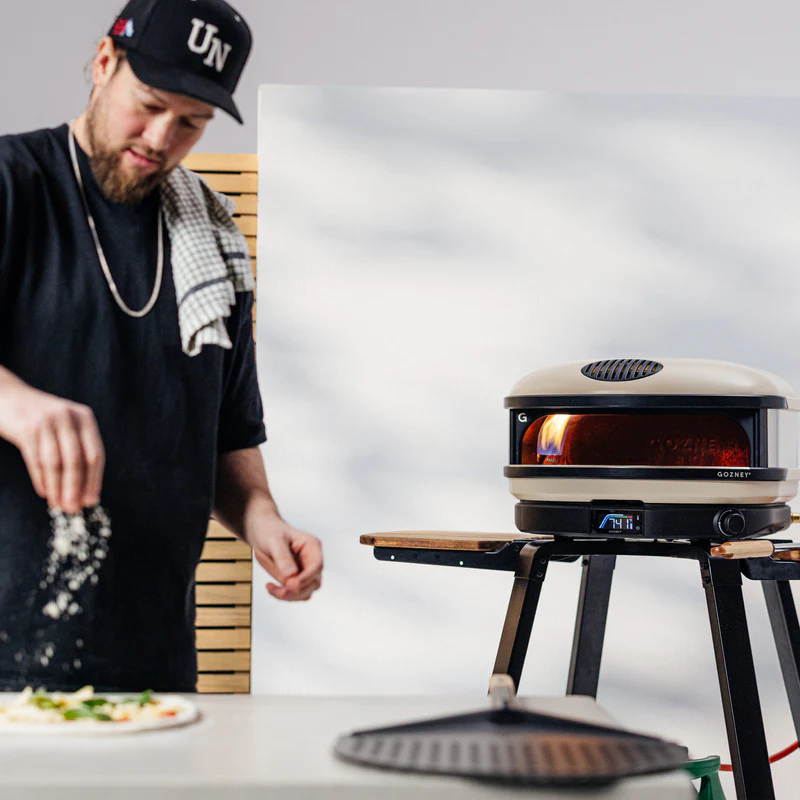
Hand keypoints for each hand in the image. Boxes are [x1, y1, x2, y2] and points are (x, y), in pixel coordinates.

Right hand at [0, 374, 104, 513]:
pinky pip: (36, 460)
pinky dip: (41, 479)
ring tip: (59, 505)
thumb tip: (84, 488)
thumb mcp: (65, 424)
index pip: (96, 454)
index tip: (91, 500)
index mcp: (85, 417)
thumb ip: (77, 448)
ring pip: (56, 463)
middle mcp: (68, 418)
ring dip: (58, 488)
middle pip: (78, 460)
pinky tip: (45, 493)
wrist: (6, 396)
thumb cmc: (40, 417)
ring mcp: (47, 422)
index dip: (94, 480)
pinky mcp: (27, 428)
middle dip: (76, 488)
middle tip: (74, 509)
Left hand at [250, 517, 322, 601]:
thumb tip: (291, 575)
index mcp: (312, 546)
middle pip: (314, 583)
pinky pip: (295, 594)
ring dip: (290, 595)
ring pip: (306, 592)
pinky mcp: (296, 579)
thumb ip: (282, 556)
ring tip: (271, 588)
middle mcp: (312, 559)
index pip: (317, 566)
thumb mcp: (274, 540)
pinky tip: (270, 587)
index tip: (290, 584)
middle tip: (279, 590)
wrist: (261, 531)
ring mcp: (305, 571)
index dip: (306, 578)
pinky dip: (283, 595)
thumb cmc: (269, 530)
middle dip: (297, 590)